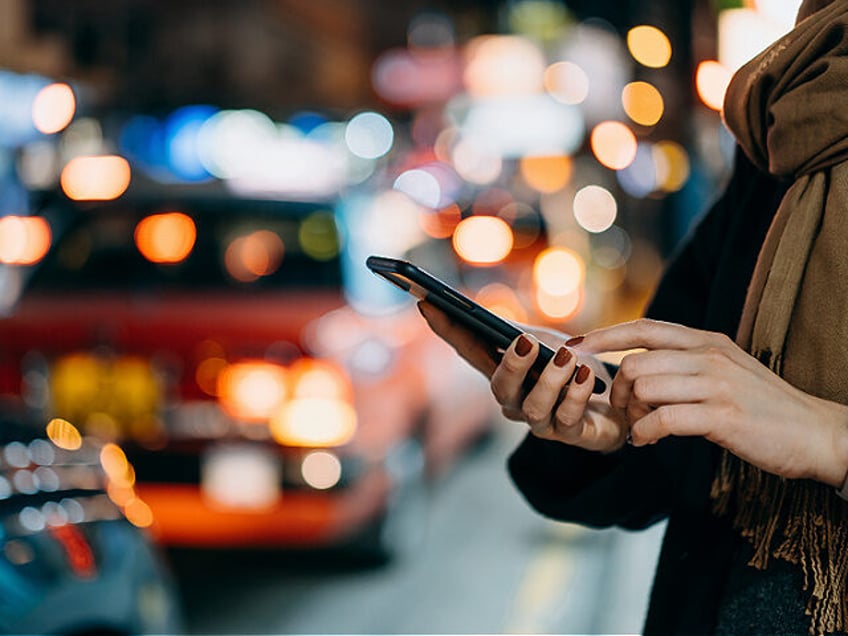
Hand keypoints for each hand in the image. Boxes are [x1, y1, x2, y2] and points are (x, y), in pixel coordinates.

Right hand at [418, 301, 627, 451]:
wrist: (620, 403)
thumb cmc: (575, 370)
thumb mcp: (547, 344)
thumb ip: (519, 335)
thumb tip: (489, 322)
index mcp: (504, 373)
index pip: (468, 350)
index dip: (446, 329)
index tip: (427, 303)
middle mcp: (515, 401)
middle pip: (500, 387)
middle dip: (511, 365)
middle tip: (524, 341)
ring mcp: (541, 421)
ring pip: (533, 407)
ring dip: (550, 380)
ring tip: (567, 358)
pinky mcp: (571, 434)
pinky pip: (568, 418)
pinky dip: (576, 394)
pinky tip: (585, 375)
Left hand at [570, 318, 847, 485]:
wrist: (817, 433)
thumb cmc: (764, 407)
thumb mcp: (725, 370)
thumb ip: (686, 363)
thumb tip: (638, 367)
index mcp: (707, 341)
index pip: (643, 328)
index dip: (604, 336)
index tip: (575, 346)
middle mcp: (709, 355)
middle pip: (635, 364)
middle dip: (617, 392)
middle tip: (624, 413)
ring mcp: (716, 384)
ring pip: (643, 388)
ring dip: (630, 414)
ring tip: (640, 429)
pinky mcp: (722, 416)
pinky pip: (662, 419)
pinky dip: (644, 433)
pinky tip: (647, 442)